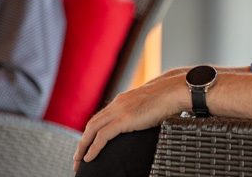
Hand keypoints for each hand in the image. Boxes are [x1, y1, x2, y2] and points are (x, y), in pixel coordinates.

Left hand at [72, 73, 186, 171]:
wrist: (176, 90)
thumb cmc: (168, 99)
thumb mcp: (150, 106)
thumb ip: (141, 113)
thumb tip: (143, 122)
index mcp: (122, 100)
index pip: (100, 117)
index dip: (90, 133)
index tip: (86, 146)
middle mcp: (117, 103)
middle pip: (91, 124)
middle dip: (81, 142)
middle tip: (76, 158)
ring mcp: (120, 110)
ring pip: (92, 129)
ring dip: (82, 146)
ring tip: (78, 161)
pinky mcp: (125, 118)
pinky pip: (103, 136)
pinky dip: (94, 147)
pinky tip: (89, 158)